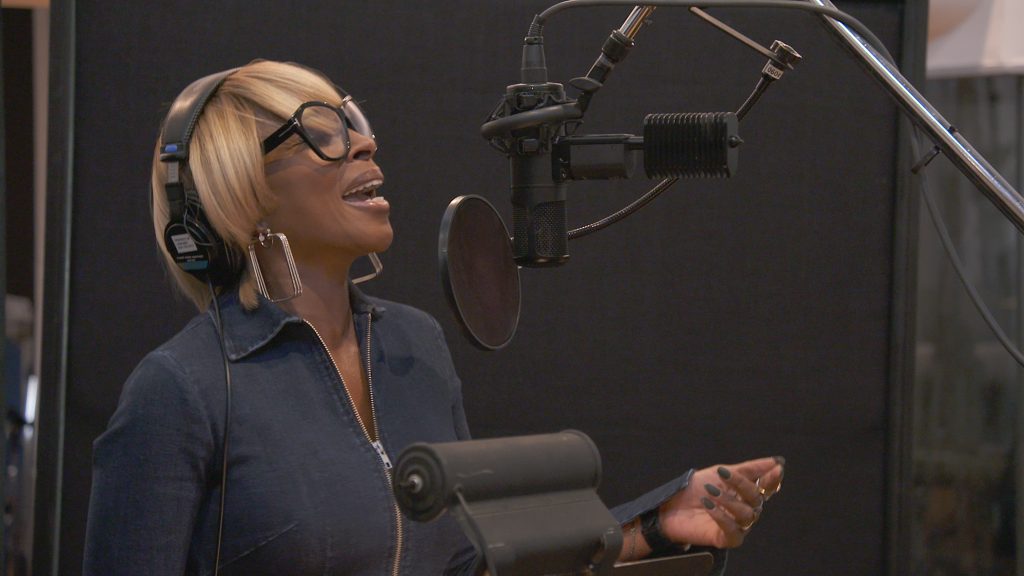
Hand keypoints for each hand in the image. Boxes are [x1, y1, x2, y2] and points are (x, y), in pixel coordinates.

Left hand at [659, 456, 783, 548]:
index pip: (766, 488)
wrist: (671, 506)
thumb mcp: (721, 472)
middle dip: (740, 483)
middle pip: (756, 498)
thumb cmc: (696, 488)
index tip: (777, 467)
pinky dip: (721, 516)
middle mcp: (746, 510)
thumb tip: (777, 461)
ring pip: (747, 515)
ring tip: (709, 490)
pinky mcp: (727, 539)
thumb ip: (749, 469)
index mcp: (746, 494)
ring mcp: (738, 526)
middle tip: (721, 473)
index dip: (773, 479)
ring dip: (728, 500)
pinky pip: (733, 530)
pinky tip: (708, 505)